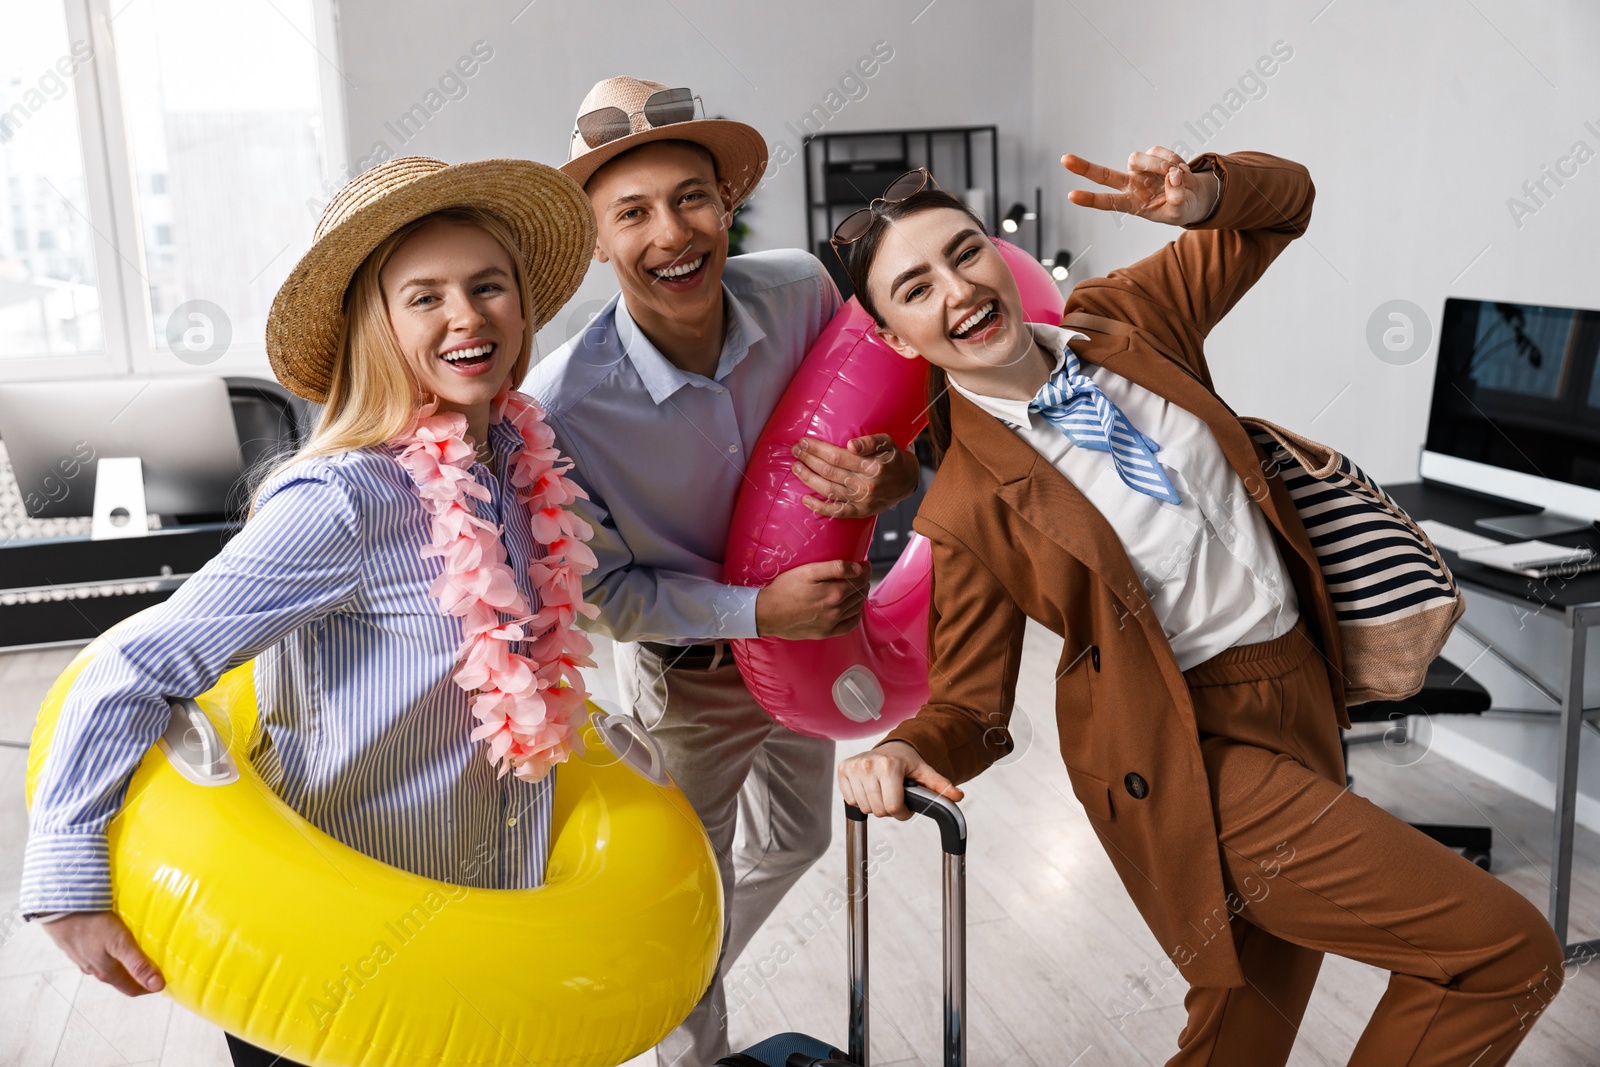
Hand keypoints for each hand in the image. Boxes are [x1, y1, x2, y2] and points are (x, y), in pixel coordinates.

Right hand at [40, 911, 164, 996]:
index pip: (132, 989)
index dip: (149, 987)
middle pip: (121, 979)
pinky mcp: (78, 946)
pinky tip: (116, 941)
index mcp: (107, 973)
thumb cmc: (92, 924)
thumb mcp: (120, 943)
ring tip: (141, 952)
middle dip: (139, 977)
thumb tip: (158, 986)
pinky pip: (98, 955)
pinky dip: (112, 954)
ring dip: (125, 965)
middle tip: (158, 965)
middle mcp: (95, 970)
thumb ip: (138, 964)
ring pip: (109, 967)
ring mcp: (84, 958)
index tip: (166, 980)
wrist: (58, 909)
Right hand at [755, 559, 870, 639]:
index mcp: (834, 592)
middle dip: (863, 581)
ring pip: (856, 608)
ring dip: (860, 596)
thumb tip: (858, 568)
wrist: (767, 613)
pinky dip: (856, 616)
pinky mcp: (825, 632)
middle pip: (859, 594)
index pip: (858, 580)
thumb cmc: (784, 589)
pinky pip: (849, 626)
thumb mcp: (808, 572)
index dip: (864, 570)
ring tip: (858, 587)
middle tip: (861, 573)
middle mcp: (836, 610)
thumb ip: (835, 568)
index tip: (864, 564)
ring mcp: (831, 623)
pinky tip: (854, 609)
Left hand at [792, 434, 919, 518]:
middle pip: (830, 472)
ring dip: (809, 479)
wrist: (908, 481)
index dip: (818, 449)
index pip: (838, 457)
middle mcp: (867, 486)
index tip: (804, 442)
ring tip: (796, 468)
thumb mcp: (888, 443)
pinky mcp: (860, 512)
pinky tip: (805, 499)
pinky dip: (819, 507)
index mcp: (874, 467)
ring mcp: (863, 501)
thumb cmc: (894, 458)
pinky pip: (836, 512)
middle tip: (796, 451)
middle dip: (809, 460)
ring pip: (829, 490)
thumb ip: (870, 442)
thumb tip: (851, 445)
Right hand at [838, 740, 963, 820]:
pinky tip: (869, 787)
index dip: (903, 812)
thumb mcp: (925, 773)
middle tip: (894, 796)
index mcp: (889, 765)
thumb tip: (958, 796)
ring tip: (883, 791)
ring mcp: (853, 766)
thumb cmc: (907, 763)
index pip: (893, 807)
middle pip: (878, 810)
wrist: (890, 748)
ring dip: (875, 804)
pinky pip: (851, 800)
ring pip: (864, 807)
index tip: (906, 805)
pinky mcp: (843, 769)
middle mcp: (868, 764)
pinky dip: (861, 799)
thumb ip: (941, 787)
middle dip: (889, 808)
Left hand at [1062, 146, 1220, 226]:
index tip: (1071, 196)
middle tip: (1064, 160)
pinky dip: (1174, 160)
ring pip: (1140, 158)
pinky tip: (1183, 171)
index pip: (1107, 201)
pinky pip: (1159, 152)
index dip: (1090, 199)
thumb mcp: (1179, 211)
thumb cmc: (1179, 209)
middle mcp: (1130, 184)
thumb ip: (1176, 197)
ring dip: (1161, 165)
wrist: (1193, 197)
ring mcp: (1140, 169)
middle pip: (1104, 174)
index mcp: (1131, 203)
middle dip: (1084, 167)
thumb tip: (1172, 175)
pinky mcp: (1152, 156)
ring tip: (1179, 176)